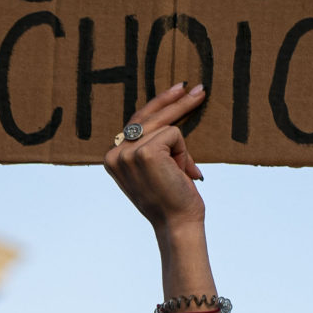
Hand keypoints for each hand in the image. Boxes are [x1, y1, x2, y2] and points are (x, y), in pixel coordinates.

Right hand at [102, 82, 209, 229]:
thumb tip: (170, 119)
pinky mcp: (146, 152)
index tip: (178, 91)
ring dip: (181, 149)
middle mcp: (115, 154)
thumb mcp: (155, 170)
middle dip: (175, 102)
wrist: (177, 223)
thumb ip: (151, 147)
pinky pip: (174, 134)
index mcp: (112, 158)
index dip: (158, 106)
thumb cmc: (171, 199)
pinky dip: (183, 153)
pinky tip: (182, 174)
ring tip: (185, 171)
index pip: (135, 122)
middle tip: (200, 89)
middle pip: (146, 116)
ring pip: (164, 125)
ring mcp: (128, 152)